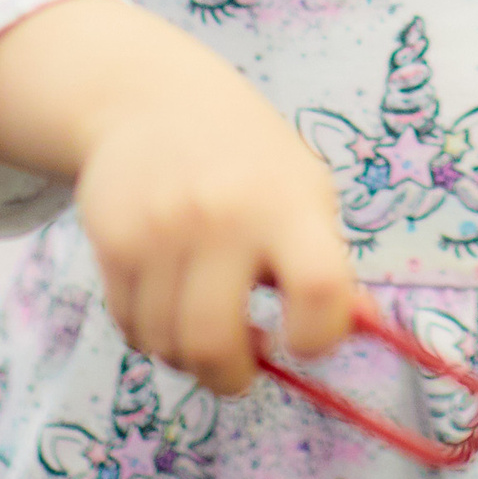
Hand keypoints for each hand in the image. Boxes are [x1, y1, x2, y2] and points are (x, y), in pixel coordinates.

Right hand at [73, 63, 356, 398]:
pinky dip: (151, 334)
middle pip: (213, 341)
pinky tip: (170, 303)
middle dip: (231, 376)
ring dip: (188, 357)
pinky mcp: (113, 240)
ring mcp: (160, 230)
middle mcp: (222, 216)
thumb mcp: (304, 191)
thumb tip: (365, 329)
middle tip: (243, 363)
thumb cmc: (248, 158)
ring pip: (165, 343)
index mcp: (288, 204)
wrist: (155, 101)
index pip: (319, 289)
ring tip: (204, 326)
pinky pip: (129, 324)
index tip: (306, 341)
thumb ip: (327, 262)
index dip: (320, 336)